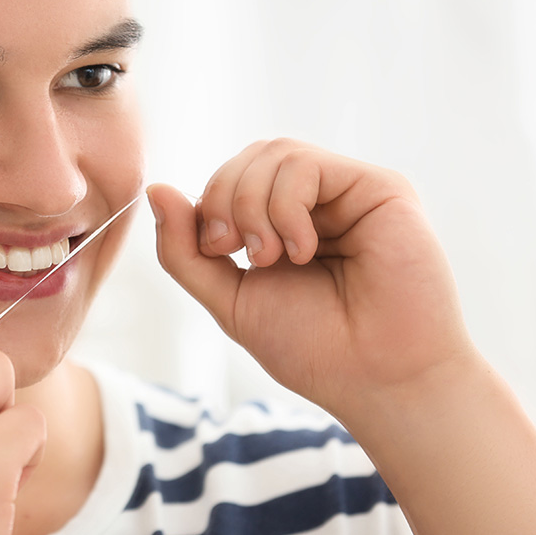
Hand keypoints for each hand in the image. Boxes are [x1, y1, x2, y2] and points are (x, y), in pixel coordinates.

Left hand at [148, 139, 474, 417]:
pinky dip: (286, 207)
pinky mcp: (381, 189)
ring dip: (252, 206)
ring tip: (272, 257)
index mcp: (284, 222)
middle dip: (224, 200)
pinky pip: (307, 165)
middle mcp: (319, 201)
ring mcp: (349, 192)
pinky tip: (303, 250)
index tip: (215, 252)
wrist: (377, 380)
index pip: (230, 178)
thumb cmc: (313, 347)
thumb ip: (185, 249)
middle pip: (249, 158)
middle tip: (239, 253)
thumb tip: (155, 189)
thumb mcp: (229, 298)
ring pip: (274, 153)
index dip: (207, 204)